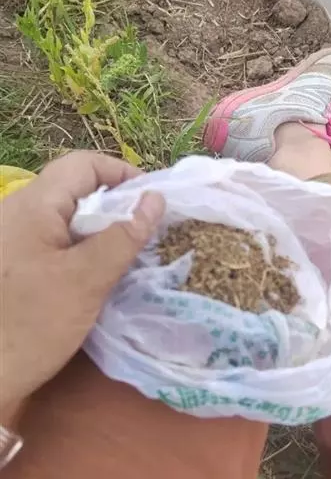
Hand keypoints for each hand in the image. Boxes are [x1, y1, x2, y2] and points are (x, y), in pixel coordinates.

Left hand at [0, 151, 163, 422]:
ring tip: (127, 255)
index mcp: (33, 205)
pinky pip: (55, 240)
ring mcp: (12, 238)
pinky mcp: (13, 263)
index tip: (152, 202)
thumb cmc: (29, 326)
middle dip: (115, 205)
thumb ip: (123, 236)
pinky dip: (82, 249)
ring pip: (68, 217)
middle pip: (76, 189)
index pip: (84, 164)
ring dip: (101, 230)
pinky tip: (98, 275)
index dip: (122, 173)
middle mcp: (18, 212)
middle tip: (144, 232)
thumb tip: (155, 199)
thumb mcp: (86, 280)